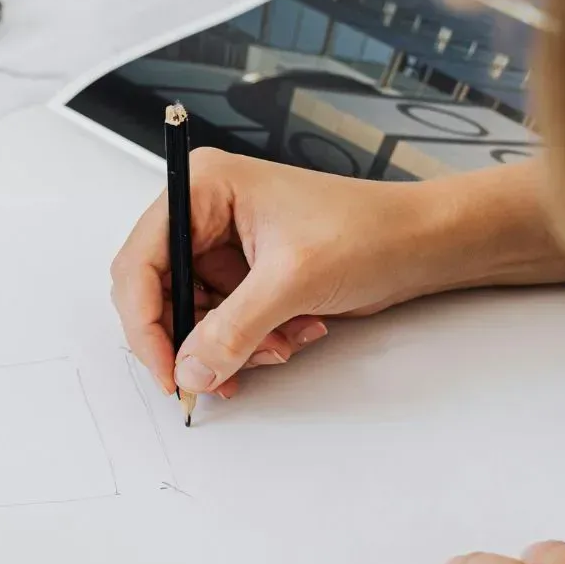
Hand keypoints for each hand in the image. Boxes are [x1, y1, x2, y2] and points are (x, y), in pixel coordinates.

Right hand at [110, 149, 507, 398]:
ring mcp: (222, 245)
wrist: (423, 244)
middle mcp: (205, 213)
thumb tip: (189, 370)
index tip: (166, 370)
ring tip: (277, 345)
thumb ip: (232, 330)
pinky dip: (247, 343)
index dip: (145, 323)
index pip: (140, 262)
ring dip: (228, 346)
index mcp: (204, 188)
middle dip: (191, 339)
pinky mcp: (243, 274)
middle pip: (158, 293)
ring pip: (190, 317)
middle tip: (212, 376)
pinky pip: (220, 324)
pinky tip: (288, 337)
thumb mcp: (293, 281)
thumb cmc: (370, 231)